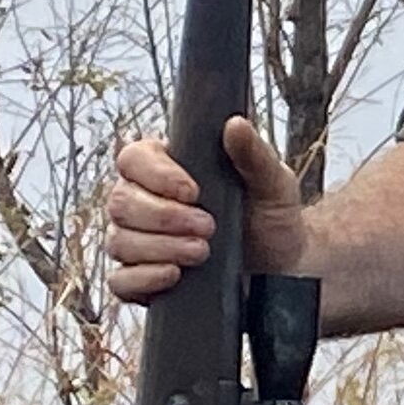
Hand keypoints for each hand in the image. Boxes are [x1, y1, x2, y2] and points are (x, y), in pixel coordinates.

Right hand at [105, 116, 305, 305]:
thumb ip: (254, 154)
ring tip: (203, 251)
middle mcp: (143, 201)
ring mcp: (139, 240)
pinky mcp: (143, 277)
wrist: (284, 263)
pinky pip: (120, 281)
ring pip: (119, 241)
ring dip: (161, 247)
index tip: (193, 192)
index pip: (132, 159)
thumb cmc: (273, 216)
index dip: (156, 175)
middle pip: (121, 202)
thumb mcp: (273, 183)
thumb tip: (235, 123)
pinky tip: (174, 274)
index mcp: (165, 169)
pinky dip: (143, 278)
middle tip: (208, 226)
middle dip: (164, 217)